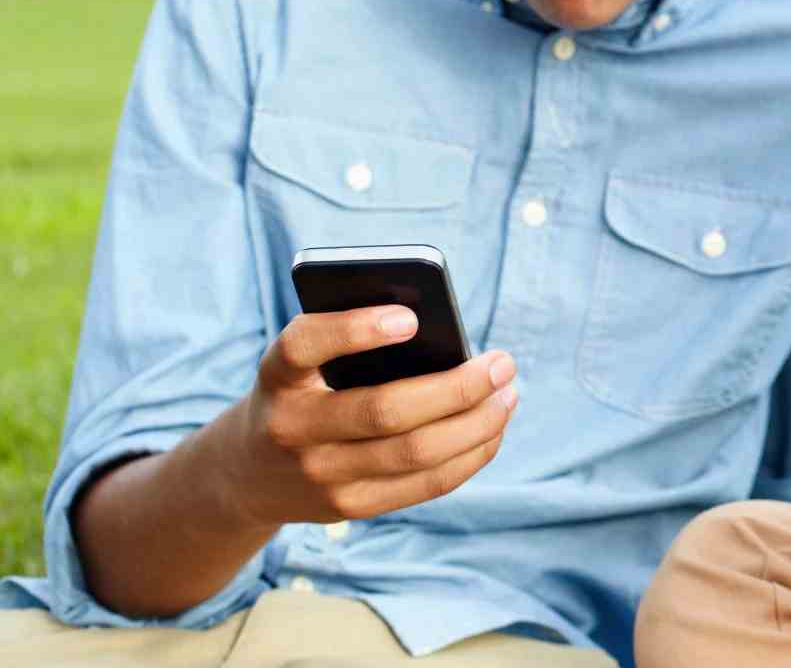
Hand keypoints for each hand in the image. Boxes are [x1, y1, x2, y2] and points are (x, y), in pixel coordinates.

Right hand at [216, 305, 517, 526]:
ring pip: (416, 453)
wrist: (248, 473)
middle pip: (386, 411)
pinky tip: (494, 429)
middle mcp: (292, 428)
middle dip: (458, 386)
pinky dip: (469, 455)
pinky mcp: (350, 506)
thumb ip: (354, 344)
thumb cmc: (302, 393)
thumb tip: (446, 337)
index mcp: (278, 376)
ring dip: (477, 423)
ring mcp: (320, 475)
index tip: (411, 317)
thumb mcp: (305, 364)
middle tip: (503, 363)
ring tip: (509, 395)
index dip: (356, 331)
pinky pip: (424, 485)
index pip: (304, 346)